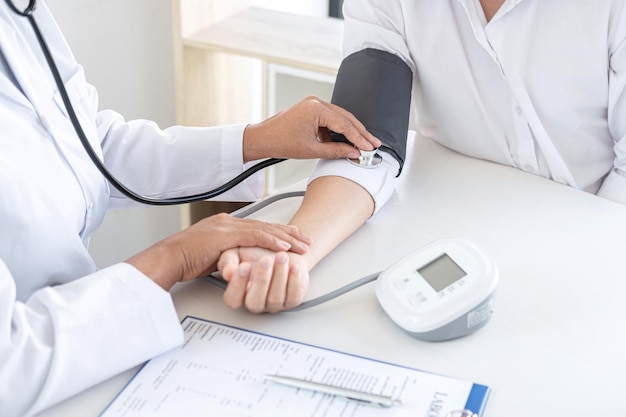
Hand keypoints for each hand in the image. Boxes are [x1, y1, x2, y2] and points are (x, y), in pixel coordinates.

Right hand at [126, 213, 311, 290]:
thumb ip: (227, 255)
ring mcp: (227, 226)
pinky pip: (255, 236)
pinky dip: (272, 240)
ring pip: (264, 229)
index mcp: (225, 225)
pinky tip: (285, 246)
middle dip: (288, 232)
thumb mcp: (211, 255)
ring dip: (286, 237)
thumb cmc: (184, 260)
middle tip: (306, 238)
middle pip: (265, 225)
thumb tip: (238, 263)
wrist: (169, 258)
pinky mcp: (226, 234)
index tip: (292, 236)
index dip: (277, 232)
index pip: (258, 226)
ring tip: (303, 244)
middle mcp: (228, 222)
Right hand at [218, 247, 309, 312]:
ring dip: (279, 275)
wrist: (282, 250)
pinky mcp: (292, 300)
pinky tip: (294, 267)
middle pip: (255, 302)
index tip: (244, 266)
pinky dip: (295, 281)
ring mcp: (274, 304)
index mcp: (239, 293)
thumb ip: (229, 261)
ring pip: (275, 298)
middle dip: (261, 280)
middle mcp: (256, 302)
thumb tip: (227, 273)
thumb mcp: (238, 252)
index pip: (233, 299)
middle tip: (265, 259)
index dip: (237, 285)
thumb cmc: (258, 252)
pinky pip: (294, 296)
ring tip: (282, 256)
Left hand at [242, 96, 380, 161]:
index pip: (344, 124)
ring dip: (350, 131)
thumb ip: (336, 151)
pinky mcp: (311, 109)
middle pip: (346, 117)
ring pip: (340, 117)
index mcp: (316, 108)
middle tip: (373, 144)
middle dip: (360, 132)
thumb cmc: (280, 142)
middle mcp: (316, 102)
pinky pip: (330, 118)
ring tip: (362, 144)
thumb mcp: (312, 150)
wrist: (262, 138)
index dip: (359, 138)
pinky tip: (344, 141)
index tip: (368, 147)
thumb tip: (353, 152)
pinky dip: (338, 129)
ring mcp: (313, 104)